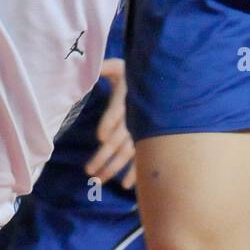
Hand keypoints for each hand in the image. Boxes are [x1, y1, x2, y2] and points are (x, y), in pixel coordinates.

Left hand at [85, 58, 135, 188]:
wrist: (162, 83)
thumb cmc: (134, 75)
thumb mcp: (119, 67)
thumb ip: (104, 66)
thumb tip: (87, 63)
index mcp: (127, 98)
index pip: (118, 111)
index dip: (110, 122)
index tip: (101, 136)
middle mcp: (135, 117)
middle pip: (119, 139)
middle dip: (104, 156)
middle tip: (88, 171)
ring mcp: (142, 131)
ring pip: (127, 152)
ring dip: (114, 167)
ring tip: (98, 180)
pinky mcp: (147, 140)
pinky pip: (141, 158)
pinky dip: (135, 172)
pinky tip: (124, 186)